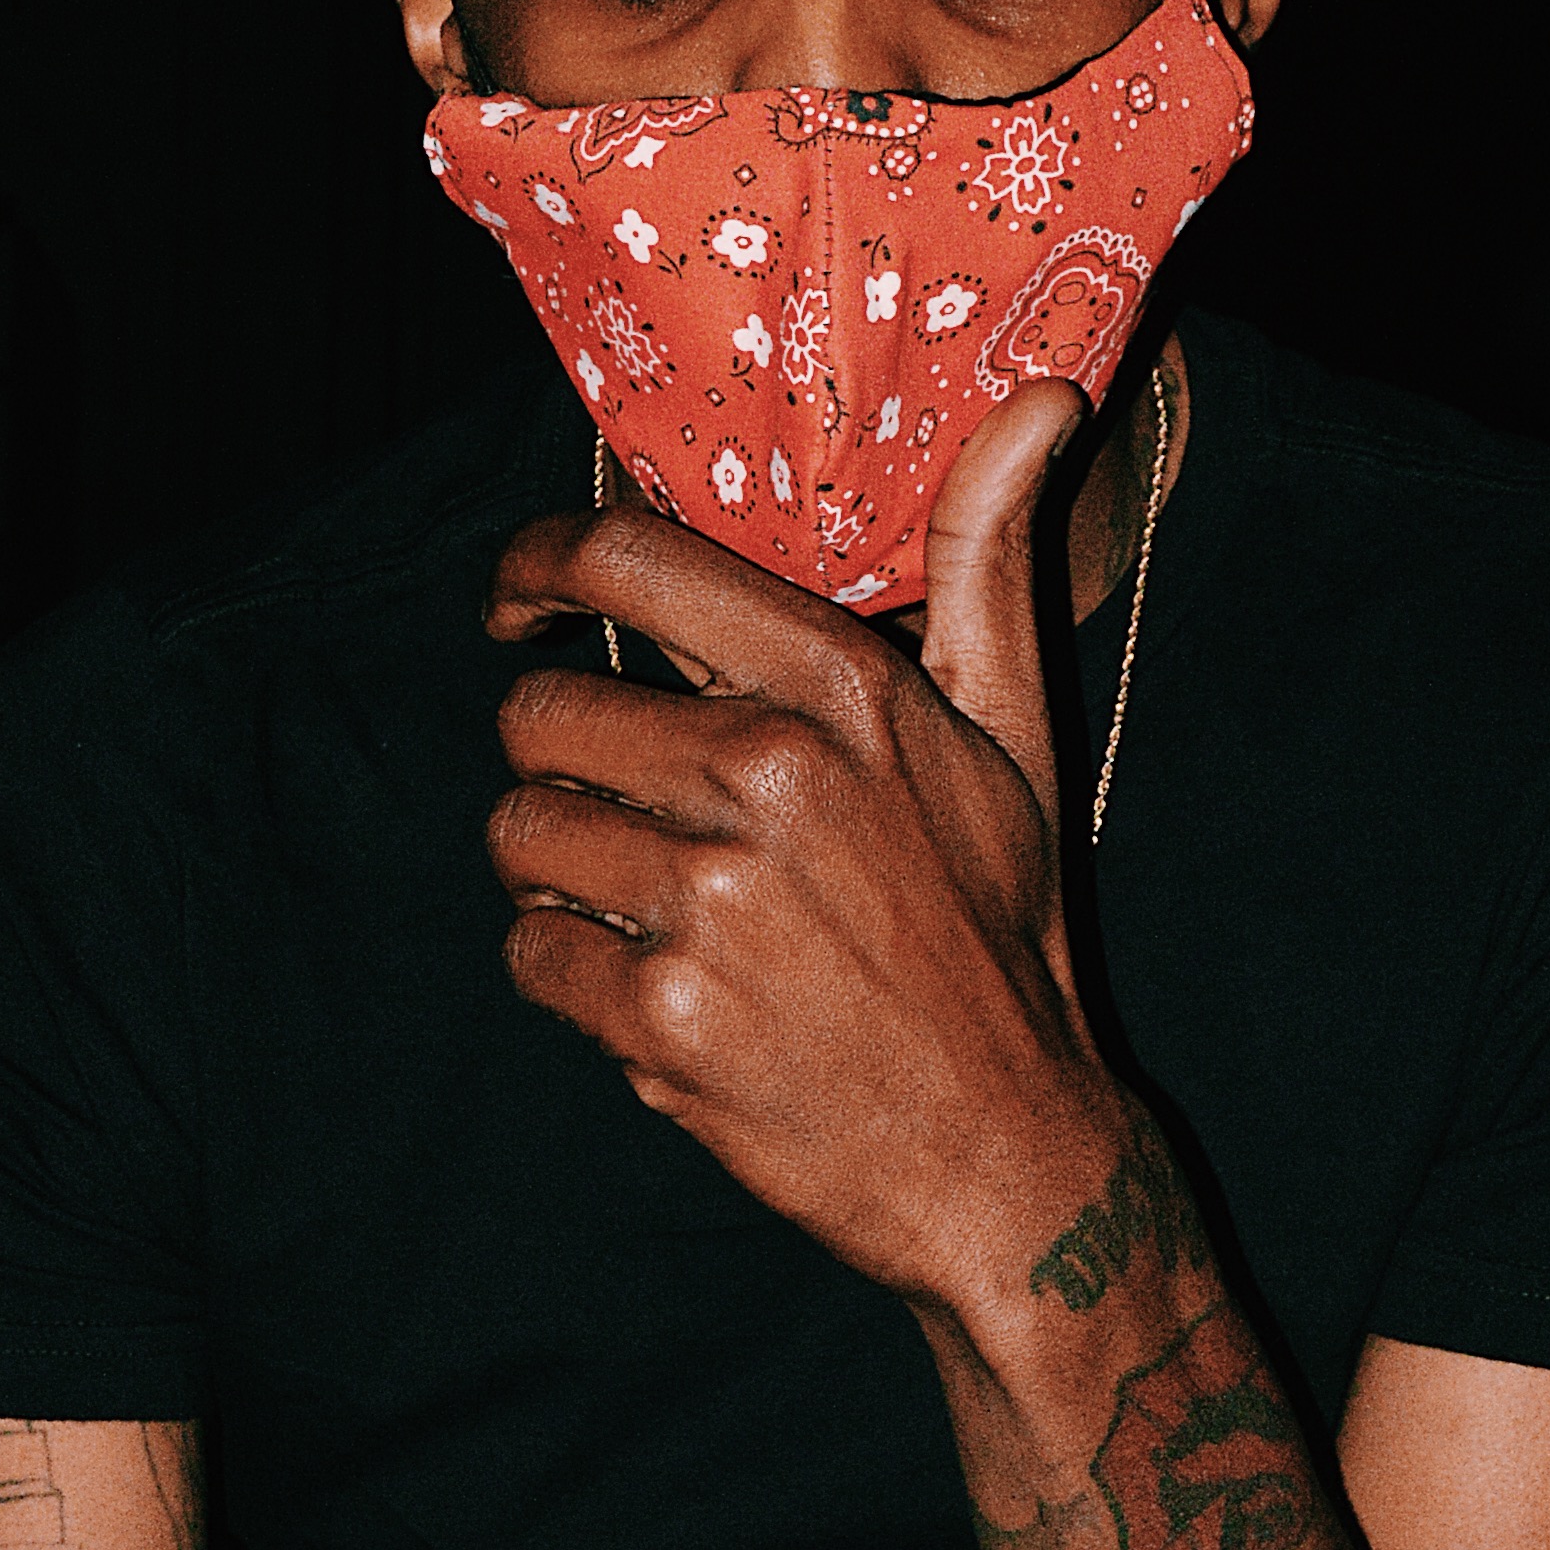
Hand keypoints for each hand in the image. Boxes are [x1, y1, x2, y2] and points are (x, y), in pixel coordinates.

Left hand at [483, 382, 1119, 1310]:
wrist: (1003, 1153)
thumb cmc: (995, 930)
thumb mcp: (1007, 735)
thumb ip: (986, 560)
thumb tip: (1036, 396)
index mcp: (838, 688)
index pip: (621, 563)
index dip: (532, 568)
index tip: (513, 604)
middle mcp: (768, 776)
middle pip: (538, 716)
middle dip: (566, 768)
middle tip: (639, 823)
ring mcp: (708, 900)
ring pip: (519, 837)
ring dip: (560, 878)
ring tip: (656, 915)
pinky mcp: (659, 1015)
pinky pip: (529, 955)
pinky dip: (571, 981)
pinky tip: (663, 995)